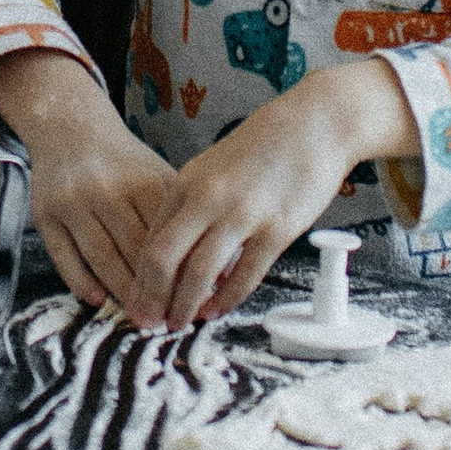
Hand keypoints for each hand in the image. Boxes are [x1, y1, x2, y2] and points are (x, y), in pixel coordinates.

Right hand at [0, 51, 176, 305]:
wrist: (71, 129)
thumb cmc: (124, 162)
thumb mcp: (157, 176)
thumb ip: (181, 217)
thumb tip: (220, 265)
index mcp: (142, 181)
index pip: (166, 237)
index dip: (181, 271)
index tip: (192, 300)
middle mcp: (107, 190)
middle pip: (134, 251)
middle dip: (153, 290)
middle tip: (166, 321)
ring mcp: (73, 203)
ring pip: (101, 257)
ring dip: (121, 292)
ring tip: (138, 317)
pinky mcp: (45, 215)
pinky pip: (64, 257)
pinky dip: (81, 281)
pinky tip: (98, 299)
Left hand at [124, 61, 412, 328]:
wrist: (315, 125)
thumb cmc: (264, 147)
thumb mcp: (213, 167)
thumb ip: (190, 204)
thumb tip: (171, 251)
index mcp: (186, 182)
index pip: (150, 238)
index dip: (138, 277)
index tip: (135, 301)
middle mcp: (207, 199)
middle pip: (163, 259)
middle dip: (152, 298)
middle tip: (149, 322)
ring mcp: (242, 215)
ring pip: (200, 274)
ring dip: (186, 306)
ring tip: (180, 323)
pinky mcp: (276, 230)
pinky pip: (245, 276)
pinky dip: (227, 299)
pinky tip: (218, 310)